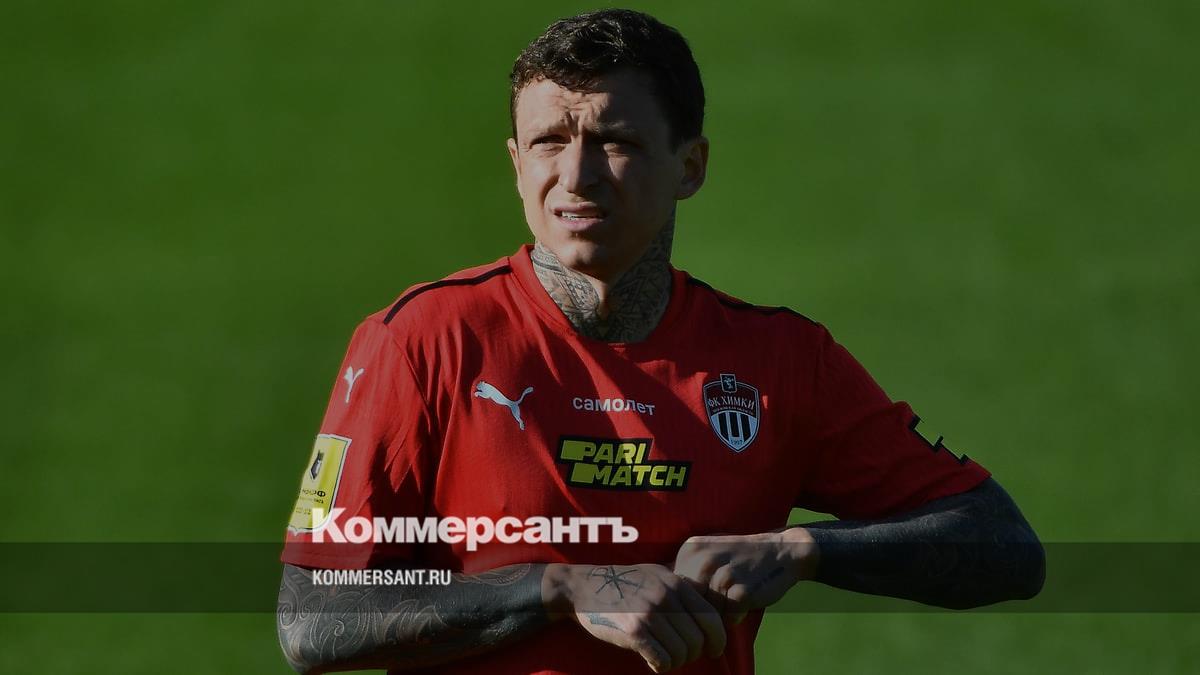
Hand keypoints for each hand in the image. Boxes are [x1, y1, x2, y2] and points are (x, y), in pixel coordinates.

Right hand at [544, 563, 726, 672]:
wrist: (583, 586)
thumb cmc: (624, 582)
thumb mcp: (657, 574)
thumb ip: (682, 587)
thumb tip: (711, 604)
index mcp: (676, 584)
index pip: (711, 618)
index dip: (718, 639)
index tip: (715, 649)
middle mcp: (666, 598)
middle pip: (697, 640)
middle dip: (693, 653)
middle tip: (682, 654)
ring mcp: (649, 614)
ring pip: (680, 653)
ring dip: (675, 661)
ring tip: (665, 656)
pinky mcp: (633, 632)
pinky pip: (661, 660)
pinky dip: (661, 666)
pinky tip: (653, 660)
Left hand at [673, 528, 817, 623]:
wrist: (781, 551)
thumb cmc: (739, 557)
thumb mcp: (708, 553)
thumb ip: (685, 572)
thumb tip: (660, 601)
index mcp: (690, 549)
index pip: (673, 588)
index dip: (685, 598)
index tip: (701, 593)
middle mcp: (703, 561)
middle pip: (688, 603)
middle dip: (700, 609)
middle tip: (720, 596)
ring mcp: (722, 576)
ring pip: (707, 613)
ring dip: (720, 612)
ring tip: (734, 593)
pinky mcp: (741, 593)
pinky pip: (728, 619)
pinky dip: (736, 616)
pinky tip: (745, 598)